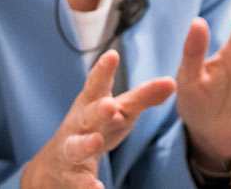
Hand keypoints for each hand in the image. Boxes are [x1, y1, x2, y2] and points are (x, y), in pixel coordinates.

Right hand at [22, 50, 175, 188]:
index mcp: (92, 103)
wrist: (58, 164)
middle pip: (89, 114)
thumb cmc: (96, 127)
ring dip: (85, 144)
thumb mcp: (120, 110)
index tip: (113, 55)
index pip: (98, 84)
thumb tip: (172, 82)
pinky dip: (87, 185)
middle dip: (98, 109)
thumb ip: (143, 97)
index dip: (104, 70)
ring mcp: (73, 149)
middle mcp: (80, 124)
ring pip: (76, 146)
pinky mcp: (72, 175)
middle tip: (109, 105)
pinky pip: (79, 180)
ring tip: (96, 142)